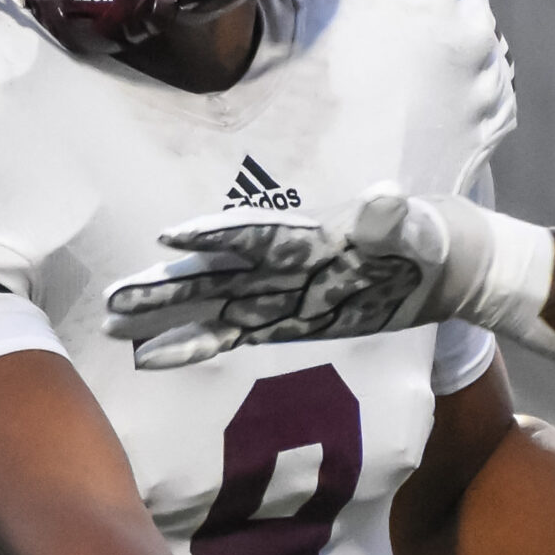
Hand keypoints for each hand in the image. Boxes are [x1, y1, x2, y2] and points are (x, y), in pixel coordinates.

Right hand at [104, 186, 522, 369]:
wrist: (441, 262)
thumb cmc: (425, 236)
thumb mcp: (414, 227)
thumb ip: (391, 219)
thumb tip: (385, 198)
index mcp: (310, 236)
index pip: (256, 236)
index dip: (216, 236)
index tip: (171, 237)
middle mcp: (284, 264)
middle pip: (215, 274)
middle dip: (166, 285)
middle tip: (113, 297)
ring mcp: (281, 294)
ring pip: (212, 306)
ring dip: (165, 315)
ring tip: (113, 322)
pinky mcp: (286, 321)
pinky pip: (231, 336)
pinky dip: (193, 345)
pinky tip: (153, 356)